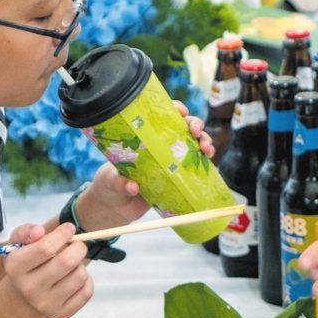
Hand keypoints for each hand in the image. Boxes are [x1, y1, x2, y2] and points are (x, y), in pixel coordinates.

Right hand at [2, 222, 91, 317]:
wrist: (25, 294)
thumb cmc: (26, 260)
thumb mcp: (18, 243)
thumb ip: (26, 231)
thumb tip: (40, 231)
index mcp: (14, 267)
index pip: (45, 248)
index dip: (62, 234)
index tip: (69, 229)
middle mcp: (28, 288)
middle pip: (66, 261)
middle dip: (78, 247)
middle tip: (77, 244)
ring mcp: (44, 304)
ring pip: (79, 275)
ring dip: (81, 264)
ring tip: (71, 264)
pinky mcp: (60, 314)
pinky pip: (86, 291)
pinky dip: (86, 280)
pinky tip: (73, 277)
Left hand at [75, 101, 210, 230]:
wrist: (114, 209)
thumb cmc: (107, 187)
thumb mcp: (109, 180)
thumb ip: (119, 182)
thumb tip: (133, 187)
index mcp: (142, 138)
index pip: (160, 116)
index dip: (174, 109)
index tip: (181, 110)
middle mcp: (159, 146)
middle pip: (183, 127)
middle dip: (195, 124)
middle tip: (195, 132)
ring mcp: (170, 161)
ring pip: (193, 144)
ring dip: (204, 142)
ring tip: (206, 149)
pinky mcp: (176, 177)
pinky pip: (195, 166)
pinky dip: (205, 162)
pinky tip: (209, 161)